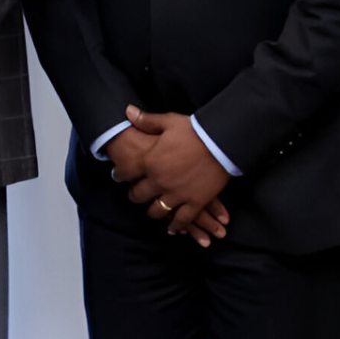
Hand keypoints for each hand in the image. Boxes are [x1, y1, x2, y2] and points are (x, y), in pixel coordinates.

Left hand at [122, 106, 231, 239]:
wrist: (221, 141)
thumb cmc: (194, 130)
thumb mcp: (168, 121)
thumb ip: (146, 120)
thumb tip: (128, 111)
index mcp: (150, 161)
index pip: (126, 172)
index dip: (120, 174)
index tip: (118, 175)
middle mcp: (159, 181)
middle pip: (138, 195)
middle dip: (135, 195)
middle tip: (135, 194)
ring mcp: (177, 194)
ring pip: (157, 211)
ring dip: (153, 211)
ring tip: (152, 210)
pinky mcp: (195, 202)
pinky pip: (182, 219)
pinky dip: (176, 225)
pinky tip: (173, 228)